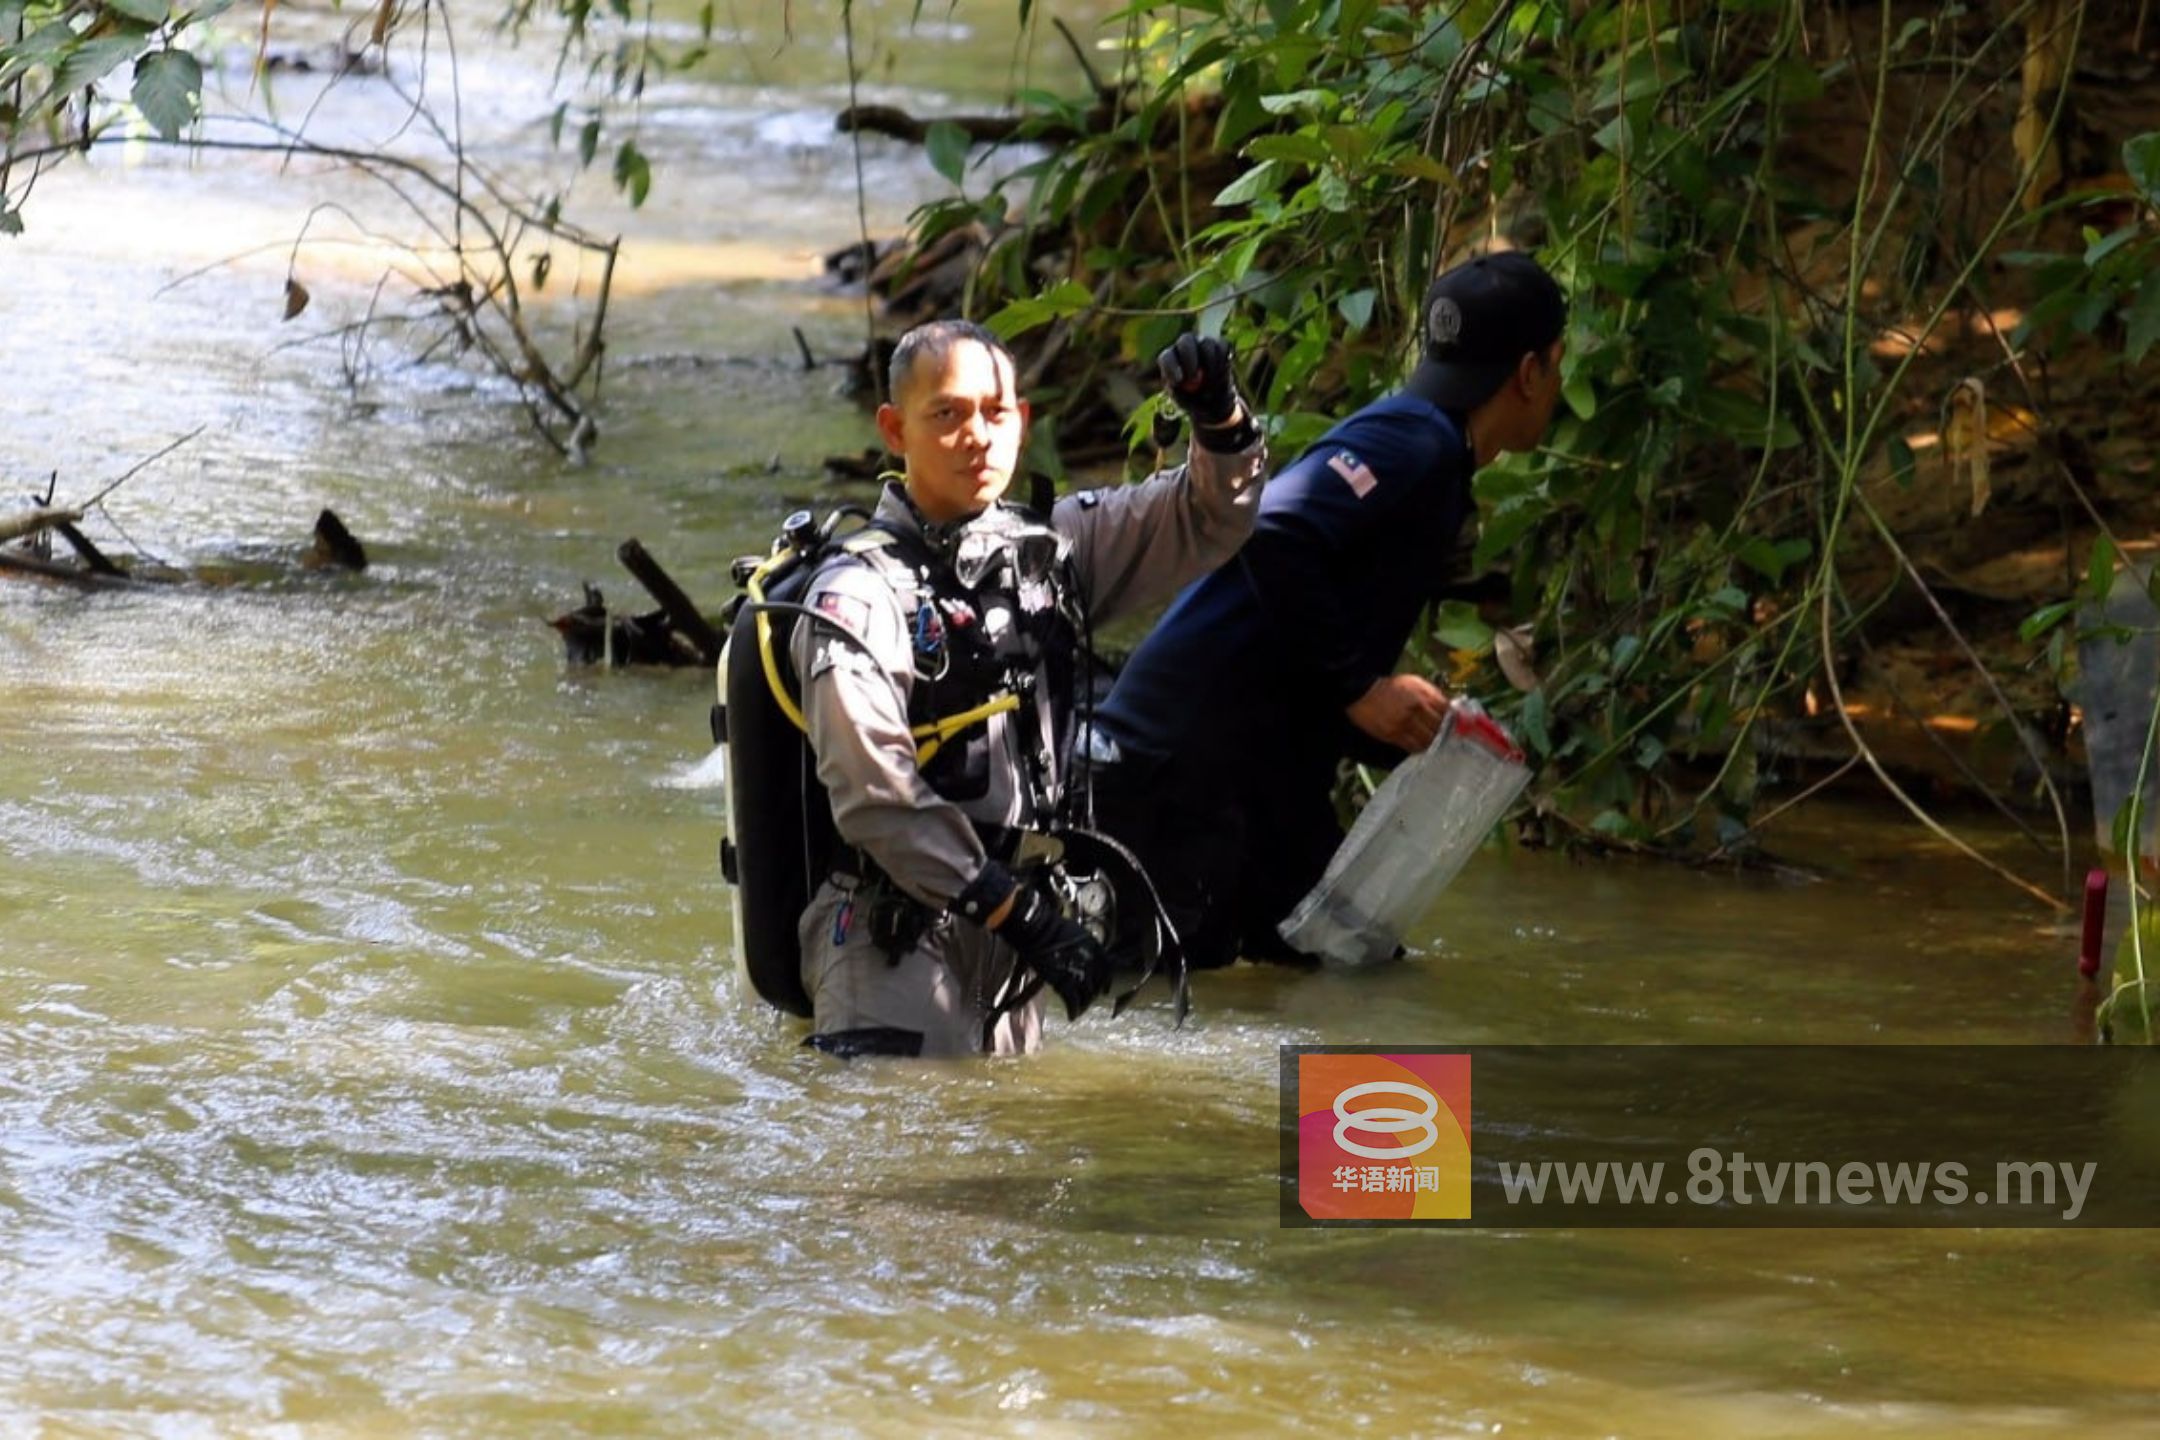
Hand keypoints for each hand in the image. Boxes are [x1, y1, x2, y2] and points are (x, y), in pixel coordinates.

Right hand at [996, 884, 1110, 1020]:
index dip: (1105, 983)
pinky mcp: (1065, 984)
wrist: (1040, 931)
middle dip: (1092, 995)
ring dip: (1084, 1005)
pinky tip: (1071, 1016)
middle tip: (1087, 1000)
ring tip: (1079, 1010)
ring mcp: (1079, 975)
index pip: (1108, 971)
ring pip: (1087, 997)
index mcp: (1096, 950)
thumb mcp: (1078, 934)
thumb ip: (1086, 947)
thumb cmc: (1054, 928)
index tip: (1104, 990)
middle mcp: (1092, 964)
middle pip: (1096, 986)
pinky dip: (1073, 1011)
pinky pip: (1073, 1002)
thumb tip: (1085, 955)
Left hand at [1156, 333, 1241, 429]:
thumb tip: (1180, 383)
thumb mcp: (1184, 401)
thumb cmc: (1193, 400)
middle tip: (1194, 378)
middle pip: (1186, 340)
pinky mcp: (1220, 346)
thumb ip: (1180, 392)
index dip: (1171, 367)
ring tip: (1211, 382)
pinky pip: (1223, 347)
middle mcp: (1185, 346)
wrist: (1214, 401)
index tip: (1179, 381)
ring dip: (1210, 364)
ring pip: (1207, 343)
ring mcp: (1203, 343)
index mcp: (1170, 359)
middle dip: (1189, 357)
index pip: (1167, 357)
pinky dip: (1223, 362)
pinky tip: (1221, 374)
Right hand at [1347, 674, 1450, 752]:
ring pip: (1427, 740)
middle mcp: (1416, 710)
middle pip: (1439, 727)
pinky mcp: (1393, 735)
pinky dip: (1420, 748)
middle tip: (1448, 737)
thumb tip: (1449, 707)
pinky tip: (1422, 746)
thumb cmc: (1391, 687)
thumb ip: (1432, 694)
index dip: (1454, 719)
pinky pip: (1412, 747)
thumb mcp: (1414, 683)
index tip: (1457, 725)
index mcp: (1423, 695)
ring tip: (1436, 744)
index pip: (1447, 711)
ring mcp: (1404, 724)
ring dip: (1433, 743)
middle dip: (1445, 733)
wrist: (1363, 692)